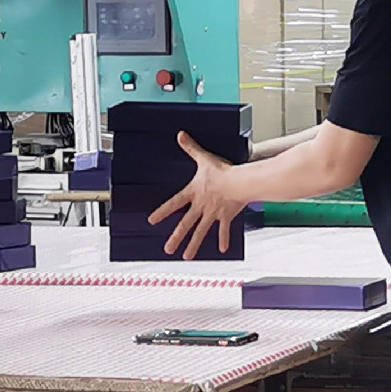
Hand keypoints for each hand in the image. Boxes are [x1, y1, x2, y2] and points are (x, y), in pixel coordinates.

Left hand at [148, 132, 245, 259]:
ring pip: (201, 232)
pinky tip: (222, 249)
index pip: (174, 203)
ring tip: (187, 256)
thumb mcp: (204, 158)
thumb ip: (191, 148)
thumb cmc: (223, 171)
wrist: (239, 182)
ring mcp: (213, 213)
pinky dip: (224, 239)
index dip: (162, 211)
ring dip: (194, 245)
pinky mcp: (226, 216)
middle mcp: (201, 206)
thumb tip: (181, 135)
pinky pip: (224, 230)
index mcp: (193, 193)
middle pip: (185, 224)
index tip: (152, 221)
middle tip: (167, 249)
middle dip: (176, 237)